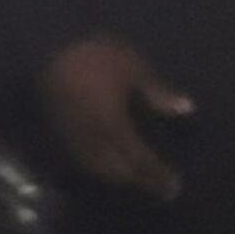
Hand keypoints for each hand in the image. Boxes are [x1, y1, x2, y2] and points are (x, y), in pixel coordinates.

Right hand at [40, 34, 193, 198]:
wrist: (47, 46)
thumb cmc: (95, 55)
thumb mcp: (133, 68)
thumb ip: (158, 92)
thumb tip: (187, 109)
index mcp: (113, 125)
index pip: (139, 159)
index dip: (156, 175)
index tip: (173, 187)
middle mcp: (92, 140)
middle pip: (117, 170)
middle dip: (138, 180)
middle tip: (158, 187)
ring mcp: (72, 137)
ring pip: (97, 168)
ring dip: (118, 177)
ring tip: (136, 178)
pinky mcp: (59, 131)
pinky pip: (82, 158)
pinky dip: (99, 166)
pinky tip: (109, 162)